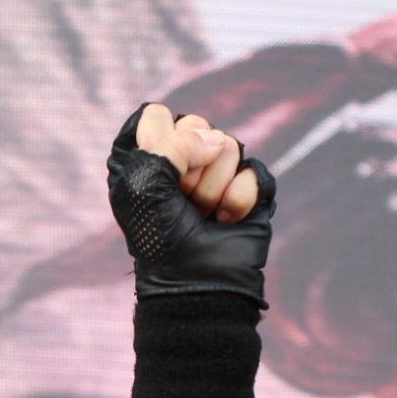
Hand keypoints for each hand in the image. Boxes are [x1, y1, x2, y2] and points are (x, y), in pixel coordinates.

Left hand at [108, 103, 275, 305]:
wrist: (194, 282)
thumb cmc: (159, 236)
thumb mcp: (144, 184)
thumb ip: (173, 144)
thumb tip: (219, 142)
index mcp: (145, 153)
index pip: (156, 115)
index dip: (158, 145)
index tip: (153, 181)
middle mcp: (181, 156)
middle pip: (196, 124)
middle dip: (188, 169)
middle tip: (180, 202)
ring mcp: (217, 169)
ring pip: (227, 145)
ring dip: (210, 190)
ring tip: (201, 214)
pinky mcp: (248, 185)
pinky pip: (252, 170)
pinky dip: (236, 201)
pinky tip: (225, 220)